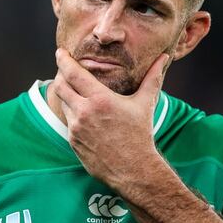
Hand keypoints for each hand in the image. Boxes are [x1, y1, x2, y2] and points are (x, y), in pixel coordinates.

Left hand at [53, 48, 168, 189]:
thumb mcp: (145, 104)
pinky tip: (85, 115)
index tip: (60, 52)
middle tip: (64, 69)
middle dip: (60, 75)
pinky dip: (74, 114)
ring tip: (78, 92)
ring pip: (64, 104)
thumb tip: (163, 58)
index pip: (72, 73)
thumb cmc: (140, 135)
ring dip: (68, 96)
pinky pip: (68, 122)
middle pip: (60, 86)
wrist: (133, 170)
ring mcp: (76, 128)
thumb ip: (152, 78)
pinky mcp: (72, 142)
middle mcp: (83, 112)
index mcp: (99, 99)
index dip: (63, 60)